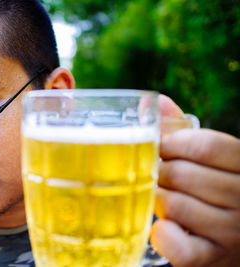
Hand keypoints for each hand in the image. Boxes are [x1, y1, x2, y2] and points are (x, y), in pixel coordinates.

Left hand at [151, 96, 239, 266]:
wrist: (233, 238)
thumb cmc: (214, 189)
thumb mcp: (210, 158)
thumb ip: (184, 131)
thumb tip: (152, 101)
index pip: (205, 145)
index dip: (171, 143)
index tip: (159, 146)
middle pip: (183, 174)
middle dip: (158, 171)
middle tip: (152, 173)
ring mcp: (233, 232)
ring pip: (175, 205)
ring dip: (156, 199)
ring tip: (157, 196)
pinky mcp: (214, 258)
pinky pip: (180, 247)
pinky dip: (162, 235)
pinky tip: (161, 226)